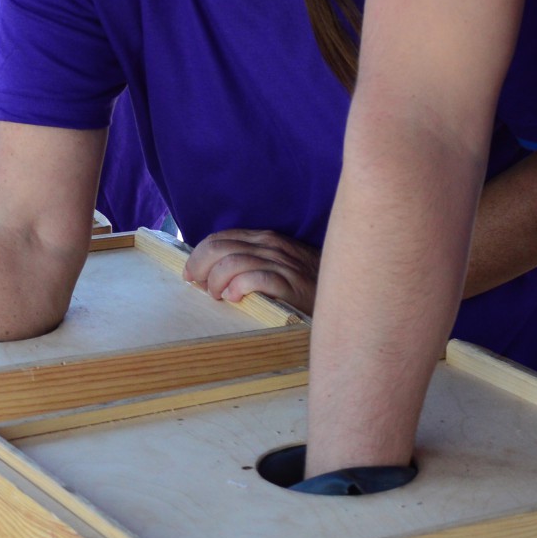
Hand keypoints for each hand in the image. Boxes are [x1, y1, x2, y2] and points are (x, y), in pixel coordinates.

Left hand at [185, 228, 319, 311]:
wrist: (346, 292)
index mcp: (264, 239)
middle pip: (220, 248)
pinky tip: (234, 298)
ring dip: (216, 281)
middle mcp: (270, 246)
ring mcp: (281, 264)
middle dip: (200, 268)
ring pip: (233, 263)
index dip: (198, 256)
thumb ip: (249, 263)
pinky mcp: (291, 284)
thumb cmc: (305, 285)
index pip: (220, 238)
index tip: (190, 276)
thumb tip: (211, 275)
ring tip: (218, 296)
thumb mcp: (276, 265)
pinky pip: (256, 278)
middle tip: (199, 287)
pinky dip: (239, 287)